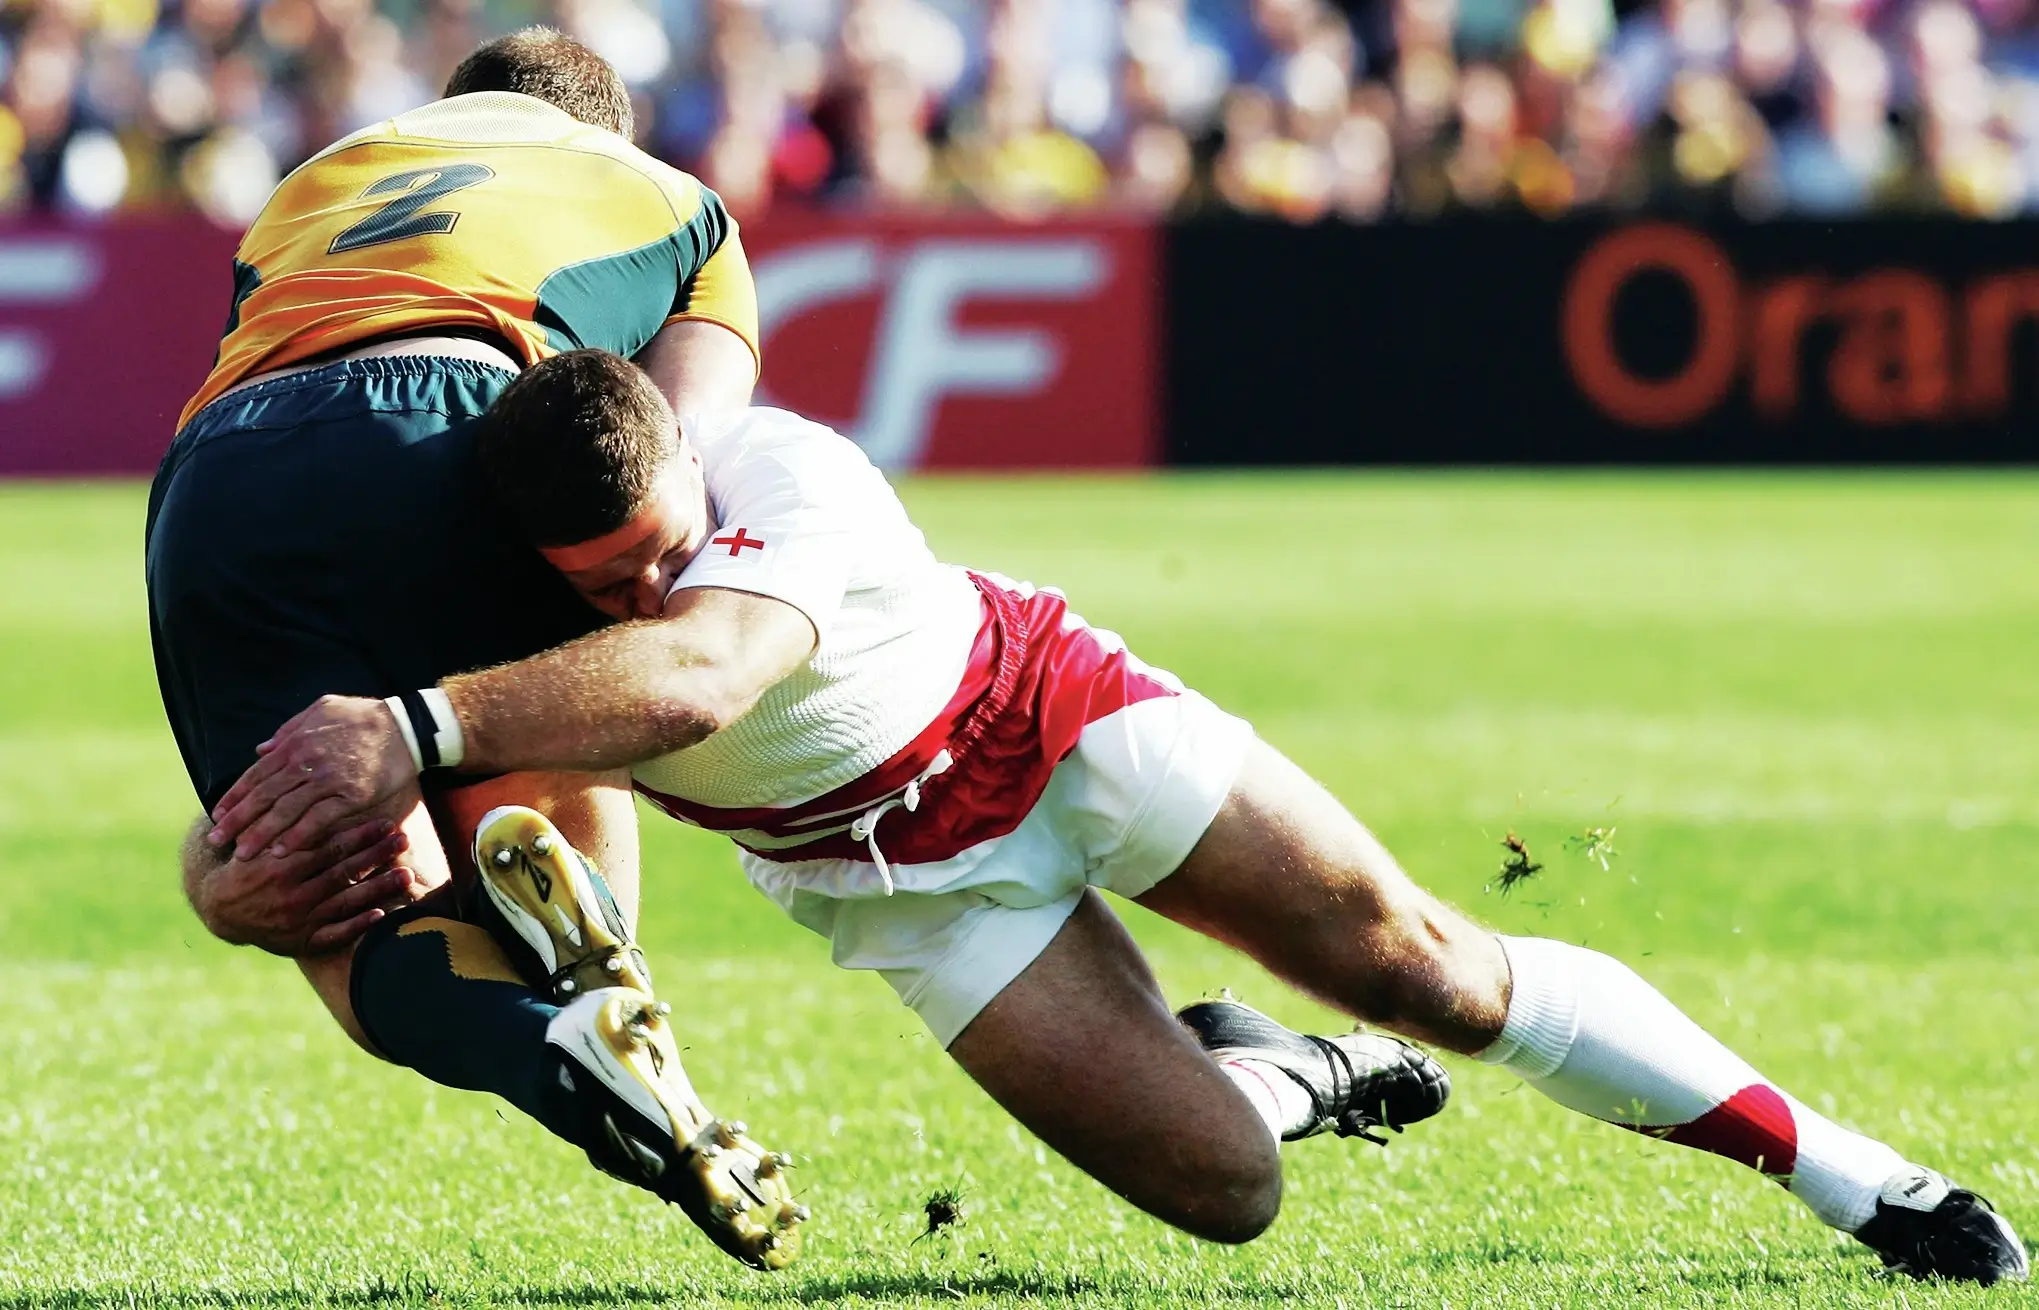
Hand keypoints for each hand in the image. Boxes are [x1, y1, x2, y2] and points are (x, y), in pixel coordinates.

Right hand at [196, 817, 423, 954]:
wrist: (219, 908)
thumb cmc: (245, 864)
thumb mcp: (253, 839)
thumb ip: (278, 815)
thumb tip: (291, 773)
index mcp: (278, 865)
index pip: (327, 847)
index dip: (358, 834)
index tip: (386, 822)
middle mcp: (290, 894)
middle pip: (341, 871)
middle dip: (375, 855)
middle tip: (403, 839)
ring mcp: (298, 920)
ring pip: (344, 902)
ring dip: (378, 888)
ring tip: (407, 874)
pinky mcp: (302, 942)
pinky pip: (334, 936)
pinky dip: (357, 926)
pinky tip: (381, 914)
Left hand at [208, 695, 416, 857]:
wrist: (407, 726)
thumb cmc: (365, 716)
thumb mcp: (322, 709)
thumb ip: (289, 729)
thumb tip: (261, 749)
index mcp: (297, 742)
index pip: (257, 774)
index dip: (236, 796)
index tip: (218, 815)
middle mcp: (307, 762)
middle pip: (264, 796)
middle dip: (238, 820)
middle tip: (217, 841)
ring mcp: (329, 779)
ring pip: (286, 811)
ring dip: (262, 834)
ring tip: (244, 854)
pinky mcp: (352, 795)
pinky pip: (319, 819)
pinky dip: (299, 836)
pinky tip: (283, 851)